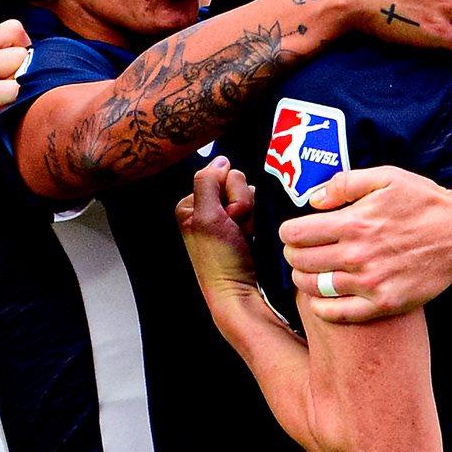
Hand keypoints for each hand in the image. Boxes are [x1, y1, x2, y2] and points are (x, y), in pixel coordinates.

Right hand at [0, 19, 28, 169]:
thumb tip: (20, 43)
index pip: (12, 29)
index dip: (23, 47)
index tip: (16, 68)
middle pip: (18, 57)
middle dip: (21, 79)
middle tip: (8, 96)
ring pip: (13, 90)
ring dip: (12, 107)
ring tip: (0, 115)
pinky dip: (0, 133)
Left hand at [177, 157, 259, 305]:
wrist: (240, 291)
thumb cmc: (219, 262)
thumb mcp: (205, 218)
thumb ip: (207, 182)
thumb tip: (220, 160)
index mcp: (192, 204)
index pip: (218, 174)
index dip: (227, 193)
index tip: (225, 217)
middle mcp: (208, 208)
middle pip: (236, 182)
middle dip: (240, 204)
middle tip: (234, 228)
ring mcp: (228, 217)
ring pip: (250, 194)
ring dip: (251, 213)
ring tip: (242, 235)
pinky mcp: (245, 225)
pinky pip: (259, 207)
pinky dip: (258, 220)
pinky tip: (250, 235)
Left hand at [277, 166, 451, 323]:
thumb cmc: (424, 203)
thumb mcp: (386, 178)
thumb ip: (345, 184)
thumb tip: (313, 200)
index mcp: (354, 223)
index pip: (297, 234)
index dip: (287, 233)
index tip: (291, 233)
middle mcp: (358, 255)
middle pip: (301, 261)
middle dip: (292, 255)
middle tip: (297, 252)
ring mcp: (371, 283)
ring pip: (315, 287)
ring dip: (303, 279)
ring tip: (306, 272)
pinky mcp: (384, 303)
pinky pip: (339, 313)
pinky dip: (322, 308)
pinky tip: (320, 299)